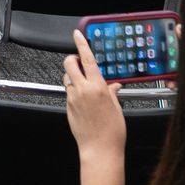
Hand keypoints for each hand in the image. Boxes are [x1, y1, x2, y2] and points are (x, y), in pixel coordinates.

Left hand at [63, 30, 126, 161]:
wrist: (99, 149)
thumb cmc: (112, 131)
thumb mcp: (117, 108)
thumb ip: (112, 92)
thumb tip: (114, 85)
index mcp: (97, 87)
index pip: (87, 59)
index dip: (81, 44)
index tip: (77, 34)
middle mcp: (82, 90)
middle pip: (69, 64)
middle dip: (72, 59)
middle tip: (79, 62)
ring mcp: (72, 98)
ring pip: (67, 78)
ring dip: (73, 75)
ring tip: (84, 83)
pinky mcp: (67, 107)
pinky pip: (68, 92)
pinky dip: (74, 89)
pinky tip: (83, 98)